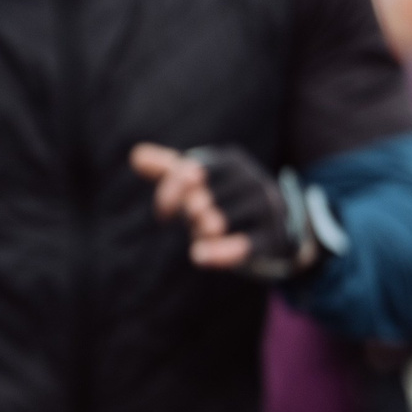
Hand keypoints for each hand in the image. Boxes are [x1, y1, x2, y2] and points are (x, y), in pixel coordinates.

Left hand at [130, 143, 315, 276]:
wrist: (275, 225)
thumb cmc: (225, 199)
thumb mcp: (199, 181)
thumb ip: (168, 170)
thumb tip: (136, 155)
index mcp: (231, 162)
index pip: (195, 170)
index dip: (173, 189)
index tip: (163, 211)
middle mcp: (252, 181)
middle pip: (205, 196)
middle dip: (190, 212)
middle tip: (192, 219)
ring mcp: (266, 208)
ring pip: (221, 221)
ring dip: (201, 232)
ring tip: (201, 233)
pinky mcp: (273, 237)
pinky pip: (246, 244)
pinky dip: (221, 252)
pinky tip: (197, 256)